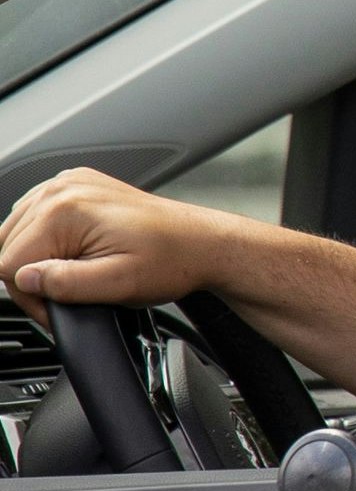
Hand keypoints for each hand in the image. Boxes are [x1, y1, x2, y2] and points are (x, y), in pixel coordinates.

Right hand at [0, 169, 267, 322]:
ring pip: (17, 233)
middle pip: (7, 246)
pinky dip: (46, 240)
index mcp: (65, 209)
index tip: (58, 307)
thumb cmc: (172, 260)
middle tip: (69, 295)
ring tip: (76, 274)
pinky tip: (73, 254)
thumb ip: (65, 284)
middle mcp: (61, 188)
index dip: (30, 295)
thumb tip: (25, 279)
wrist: (203, 242)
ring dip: (37, 259)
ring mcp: (68, 183)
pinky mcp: (76, 187)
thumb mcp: (118, 283)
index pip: (8, 263)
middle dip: (33, 278)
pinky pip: (36, 219)